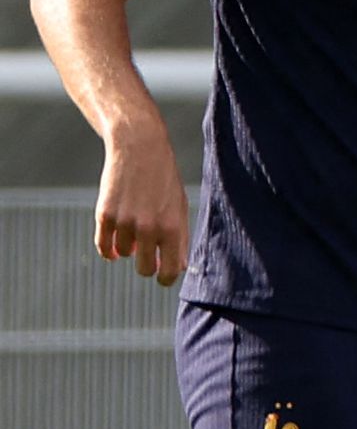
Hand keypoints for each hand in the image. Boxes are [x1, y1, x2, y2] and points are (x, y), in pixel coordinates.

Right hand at [93, 127, 189, 286]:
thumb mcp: (180, 208)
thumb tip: (178, 268)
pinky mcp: (104, 215)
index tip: (164, 277)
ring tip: (136, 229)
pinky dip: (108, 250)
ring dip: (129, 248)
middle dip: (148, 267)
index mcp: (173, 228)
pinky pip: (103, 246)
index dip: (166, 278)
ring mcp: (124, 222)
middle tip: (149, 258)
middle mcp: (148, 228)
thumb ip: (180, 239)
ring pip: (124, 254)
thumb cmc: (164, 180)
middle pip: (145, 269)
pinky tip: (114, 248)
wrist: (139, 150)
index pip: (170, 271)